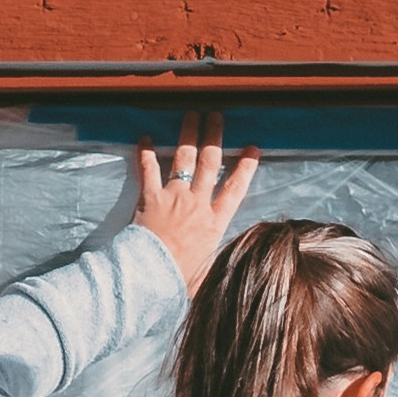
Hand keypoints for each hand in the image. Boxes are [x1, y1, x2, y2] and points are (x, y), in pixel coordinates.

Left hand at [129, 114, 257, 292]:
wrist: (153, 276)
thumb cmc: (180, 280)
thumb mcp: (209, 273)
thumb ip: (219, 261)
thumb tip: (234, 267)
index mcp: (214, 223)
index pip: (235, 189)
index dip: (245, 167)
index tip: (252, 149)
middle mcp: (197, 204)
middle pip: (210, 163)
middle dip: (214, 137)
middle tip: (216, 117)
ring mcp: (174, 198)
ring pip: (184, 159)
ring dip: (188, 135)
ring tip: (192, 116)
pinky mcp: (150, 198)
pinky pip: (148, 169)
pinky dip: (145, 153)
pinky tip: (144, 138)